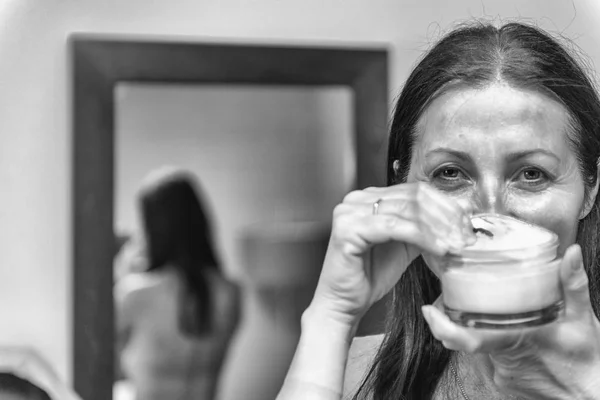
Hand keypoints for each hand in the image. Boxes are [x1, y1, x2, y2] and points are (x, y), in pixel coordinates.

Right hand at [309, 182, 474, 328]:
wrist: (344, 303)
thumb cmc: (369, 276)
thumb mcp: (404, 245)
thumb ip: (423, 228)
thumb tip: (458, 218)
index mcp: (368, 197)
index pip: (416, 190)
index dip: (446, 205)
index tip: (467, 225)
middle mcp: (357, 198)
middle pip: (414, 197)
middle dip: (446, 217)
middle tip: (466, 236)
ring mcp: (350, 211)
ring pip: (408, 210)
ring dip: (438, 228)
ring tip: (456, 245)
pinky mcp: (348, 228)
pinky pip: (395, 227)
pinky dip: (423, 237)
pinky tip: (440, 249)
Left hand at [423, 244, 599, 399]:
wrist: (593, 395)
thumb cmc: (588, 359)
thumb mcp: (583, 318)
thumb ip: (573, 284)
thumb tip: (572, 253)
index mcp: (517, 340)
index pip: (467, 339)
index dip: (442, 326)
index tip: (429, 310)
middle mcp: (503, 361)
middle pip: (466, 337)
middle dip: (457, 318)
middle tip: (454, 297)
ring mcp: (502, 375)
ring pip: (477, 348)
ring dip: (479, 331)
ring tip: (488, 314)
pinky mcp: (503, 385)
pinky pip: (488, 360)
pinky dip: (491, 346)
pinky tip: (505, 335)